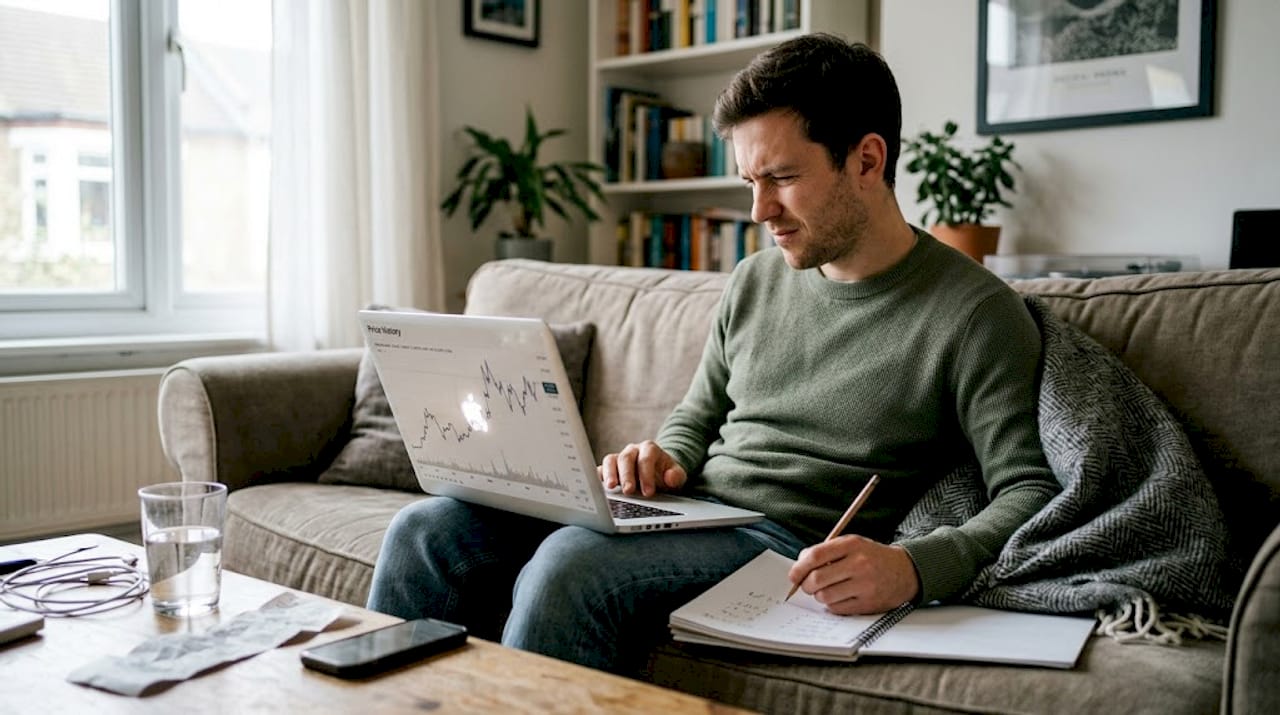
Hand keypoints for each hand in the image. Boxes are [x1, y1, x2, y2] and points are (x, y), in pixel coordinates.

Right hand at [598, 440, 686, 496]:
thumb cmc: (666, 476)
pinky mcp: (610, 468)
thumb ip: (677, 476)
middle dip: (627, 475)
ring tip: (611, 487)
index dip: (646, 475)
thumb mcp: (677, 477)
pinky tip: (599, 488)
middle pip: (626, 458)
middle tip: (629, 491)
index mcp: (650, 449)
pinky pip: (601, 469)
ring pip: (611, 460)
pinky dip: (599, 477)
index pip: (646, 458)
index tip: (649, 492)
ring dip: (610, 473)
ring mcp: (619, 458)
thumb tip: (670, 477)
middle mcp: (633, 450)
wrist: (658, 475)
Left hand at [788, 536, 919, 614]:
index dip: (799, 567)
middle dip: (806, 585)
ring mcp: (865, 585)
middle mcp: (859, 564)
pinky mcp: (868, 603)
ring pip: (825, 596)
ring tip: (827, 590)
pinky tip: (840, 597)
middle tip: (808, 586)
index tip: (794, 575)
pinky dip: (833, 605)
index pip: (815, 556)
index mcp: (852, 545)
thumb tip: (799, 564)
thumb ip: (826, 550)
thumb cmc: (872, 557)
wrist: (905, 571)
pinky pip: (837, 609)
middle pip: (817, 579)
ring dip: (820, 596)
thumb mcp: (852, 544)